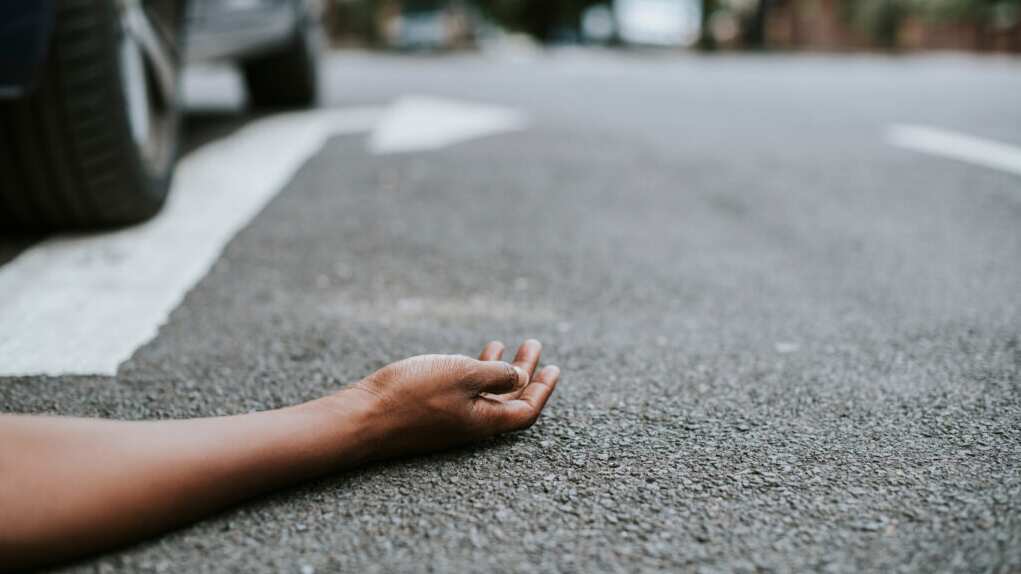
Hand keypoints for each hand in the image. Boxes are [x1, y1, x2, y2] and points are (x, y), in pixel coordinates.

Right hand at [342, 340, 559, 458]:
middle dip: (525, 371)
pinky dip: (474, 371)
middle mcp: (471, 423)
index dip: (543, 389)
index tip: (553, 368)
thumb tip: (521, 378)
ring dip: (499, 368)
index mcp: (485, 420)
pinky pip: (464, 391)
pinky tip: (472, 355)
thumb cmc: (412, 394)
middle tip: (534, 346)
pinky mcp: (430, 411)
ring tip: (506, 344)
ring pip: (485, 392)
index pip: (526, 409)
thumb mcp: (463, 375)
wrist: (363, 417)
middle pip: (509, 399)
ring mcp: (450, 418)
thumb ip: (496, 375)